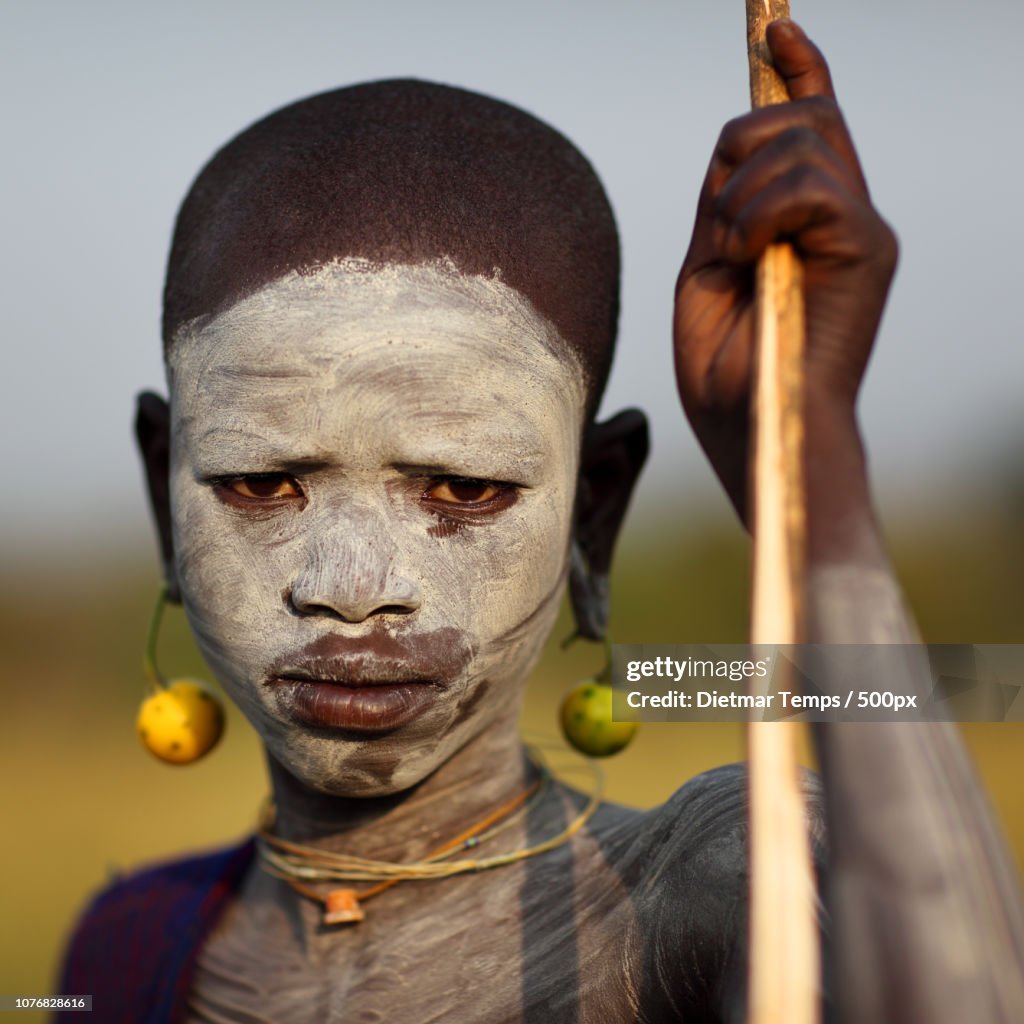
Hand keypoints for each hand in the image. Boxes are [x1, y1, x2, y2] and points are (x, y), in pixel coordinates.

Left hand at [673, 20, 897, 525]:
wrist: (753, 427)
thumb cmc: (726, 369)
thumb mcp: (708, 269)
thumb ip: (726, 205)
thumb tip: (738, 144)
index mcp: (807, 223)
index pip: (811, 126)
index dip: (797, 71)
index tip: (779, 30)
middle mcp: (845, 216)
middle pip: (796, 119)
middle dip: (739, 147)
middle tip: (720, 228)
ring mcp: (861, 229)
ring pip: (800, 143)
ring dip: (741, 195)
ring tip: (733, 256)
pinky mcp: (868, 247)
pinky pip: (811, 184)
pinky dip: (761, 210)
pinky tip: (749, 253)